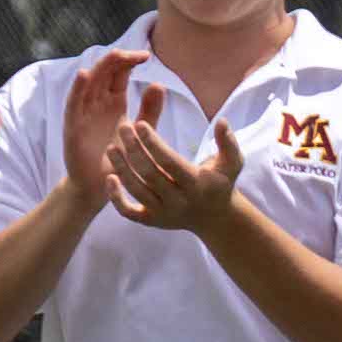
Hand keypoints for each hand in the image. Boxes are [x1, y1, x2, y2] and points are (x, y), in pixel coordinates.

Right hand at [56, 49, 144, 210]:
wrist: (101, 187)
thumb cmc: (120, 159)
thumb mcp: (140, 132)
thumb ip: (150, 110)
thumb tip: (159, 84)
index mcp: (113, 102)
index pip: (118, 73)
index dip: (129, 61)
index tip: (146, 55)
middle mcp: (97, 104)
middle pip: (104, 73)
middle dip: (119, 60)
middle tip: (138, 54)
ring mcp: (83, 114)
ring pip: (89, 83)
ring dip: (100, 68)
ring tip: (115, 54)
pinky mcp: (73, 129)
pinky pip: (73, 105)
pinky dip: (77, 89)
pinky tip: (84, 74)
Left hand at [108, 79, 244, 232]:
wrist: (215, 218)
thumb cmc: (220, 183)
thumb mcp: (232, 163)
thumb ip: (228, 142)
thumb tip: (221, 120)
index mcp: (197, 184)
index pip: (169, 162)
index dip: (153, 143)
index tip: (140, 124)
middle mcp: (179, 201)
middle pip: (150, 174)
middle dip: (134, 149)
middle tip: (122, 127)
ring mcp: (163, 213)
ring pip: (136, 190)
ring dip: (121, 168)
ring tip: (111, 147)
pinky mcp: (151, 221)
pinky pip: (128, 212)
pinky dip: (116, 198)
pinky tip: (109, 177)